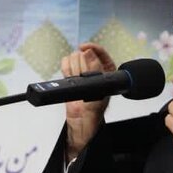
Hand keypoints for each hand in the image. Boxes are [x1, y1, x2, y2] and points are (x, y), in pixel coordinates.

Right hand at [61, 43, 116, 161]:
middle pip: (85, 54)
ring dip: (73, 66)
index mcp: (107, 73)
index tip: (85, 48)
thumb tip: (88, 53)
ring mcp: (82, 74)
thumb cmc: (95, 112)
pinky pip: (66, 65)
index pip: (101, 53)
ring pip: (74, 58)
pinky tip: (68, 74)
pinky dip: (65, 67)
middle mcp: (94, 72)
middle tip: (82, 75)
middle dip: (82, 63)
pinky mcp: (70, 79)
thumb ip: (94, 70)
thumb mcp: (99, 90)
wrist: (81, 124)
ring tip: (76, 79)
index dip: (93, 48)